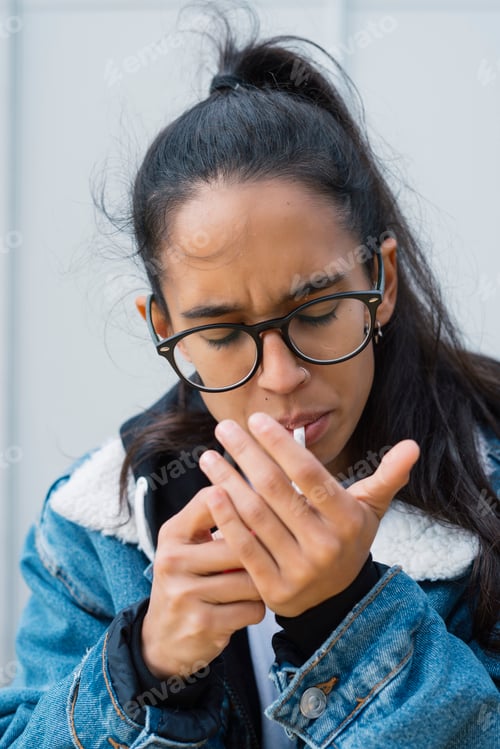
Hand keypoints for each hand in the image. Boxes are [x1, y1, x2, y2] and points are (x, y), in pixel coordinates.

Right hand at [141, 486, 264, 679]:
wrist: (162, 638)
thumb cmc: (187, 581)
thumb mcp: (188, 545)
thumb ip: (217, 519)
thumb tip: (264, 496)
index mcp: (172, 533)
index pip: (212, 500)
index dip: (244, 500)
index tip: (264, 505)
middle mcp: (173, 560)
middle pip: (239, 543)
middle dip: (262, 552)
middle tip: (274, 554)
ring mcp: (186, 593)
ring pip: (250, 579)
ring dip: (262, 583)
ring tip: (258, 582)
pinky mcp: (203, 623)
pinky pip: (252, 609)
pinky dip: (256, 609)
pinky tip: (246, 607)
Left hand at [198, 413, 419, 616]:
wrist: (336, 600)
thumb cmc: (347, 539)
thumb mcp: (370, 510)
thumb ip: (387, 476)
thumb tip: (413, 445)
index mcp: (349, 520)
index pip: (309, 474)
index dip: (281, 445)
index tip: (256, 420)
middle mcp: (326, 546)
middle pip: (277, 490)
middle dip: (246, 455)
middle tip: (224, 428)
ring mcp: (300, 571)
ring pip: (257, 516)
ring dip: (228, 482)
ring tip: (209, 457)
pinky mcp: (275, 590)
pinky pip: (245, 548)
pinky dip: (226, 519)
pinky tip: (212, 493)